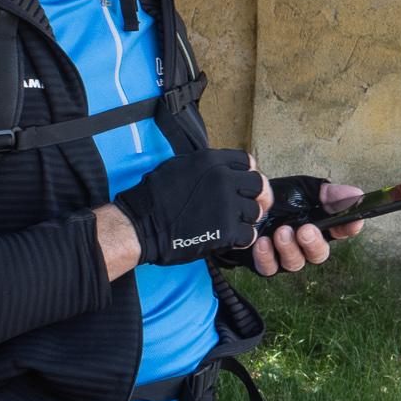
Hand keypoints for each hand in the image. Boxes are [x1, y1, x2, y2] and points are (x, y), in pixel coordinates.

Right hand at [112, 148, 266, 265]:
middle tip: (248, 206)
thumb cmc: (156, 197)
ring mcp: (227, 205)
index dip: (247, 174)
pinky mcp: (227, 231)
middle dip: (256, 197)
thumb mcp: (182, 166)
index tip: (243, 185)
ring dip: (246, 220)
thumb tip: (228, 168)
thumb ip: (209, 166)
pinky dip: (241, 239)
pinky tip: (227, 238)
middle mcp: (224, 179)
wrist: (140, 224)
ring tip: (229, 224)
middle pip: (259, 185)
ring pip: (256, 212)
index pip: (247, 162)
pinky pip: (249, 235)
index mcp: (213, 161)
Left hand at [249, 176, 364, 276]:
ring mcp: (286, 255)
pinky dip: (267, 257)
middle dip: (314, 243)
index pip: (342, 230)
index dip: (349, 228)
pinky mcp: (264, 262)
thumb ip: (328, 194)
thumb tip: (356, 195)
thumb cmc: (278, 198)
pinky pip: (269, 268)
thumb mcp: (304, 189)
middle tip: (306, 231)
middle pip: (319, 254)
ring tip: (281, 232)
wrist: (243, 202)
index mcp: (320, 226)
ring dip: (289, 248)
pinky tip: (263, 243)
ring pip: (295, 263)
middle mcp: (305, 245)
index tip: (354, 221)